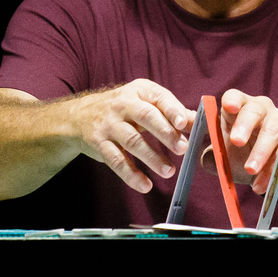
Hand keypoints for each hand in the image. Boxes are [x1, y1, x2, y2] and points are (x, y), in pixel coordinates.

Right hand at [71, 79, 195, 193]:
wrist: (80, 116)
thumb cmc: (123, 109)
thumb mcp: (145, 101)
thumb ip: (171, 111)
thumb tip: (197, 121)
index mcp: (139, 91)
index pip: (158, 98)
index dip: (172, 110)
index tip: (184, 123)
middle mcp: (122, 105)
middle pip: (145, 117)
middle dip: (165, 133)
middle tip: (182, 148)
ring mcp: (109, 125)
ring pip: (132, 141)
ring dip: (151, 157)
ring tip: (169, 171)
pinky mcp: (100, 144)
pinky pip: (116, 161)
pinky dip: (131, 175)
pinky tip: (145, 185)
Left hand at [218, 89, 277, 194]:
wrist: (269, 170)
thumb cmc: (241, 153)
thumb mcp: (223, 151)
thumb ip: (210, 151)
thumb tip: (198, 146)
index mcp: (239, 107)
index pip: (235, 97)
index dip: (232, 101)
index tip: (228, 108)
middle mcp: (260, 108)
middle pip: (253, 111)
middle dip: (244, 125)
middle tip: (236, 142)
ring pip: (271, 131)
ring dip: (260, 152)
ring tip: (250, 170)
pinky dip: (270, 170)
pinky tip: (259, 185)